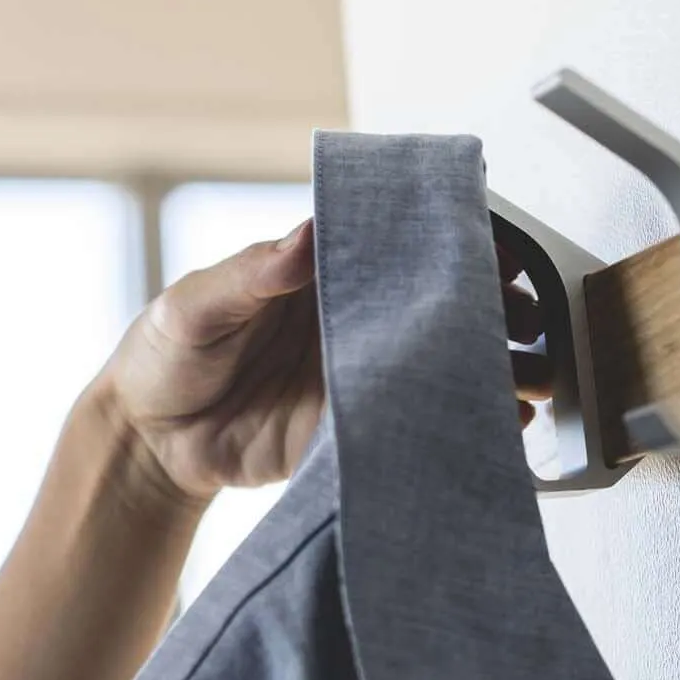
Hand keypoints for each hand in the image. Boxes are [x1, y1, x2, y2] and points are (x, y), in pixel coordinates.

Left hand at [95, 220, 553, 502]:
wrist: (148, 441)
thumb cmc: (165, 352)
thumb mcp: (194, 304)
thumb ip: (250, 273)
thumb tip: (302, 238)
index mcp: (321, 272)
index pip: (397, 245)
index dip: (451, 243)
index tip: (497, 251)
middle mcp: (353, 318)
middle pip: (437, 304)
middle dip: (492, 308)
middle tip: (528, 322)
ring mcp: (360, 373)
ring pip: (439, 362)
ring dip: (489, 367)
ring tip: (531, 378)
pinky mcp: (357, 429)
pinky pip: (418, 422)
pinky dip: (461, 422)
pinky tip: (500, 425)